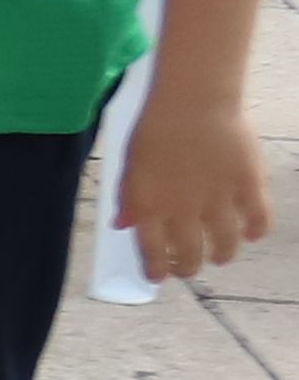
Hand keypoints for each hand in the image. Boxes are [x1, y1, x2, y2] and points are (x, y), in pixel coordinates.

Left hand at [122, 85, 273, 282]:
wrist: (192, 101)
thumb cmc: (155, 128)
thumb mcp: (130, 165)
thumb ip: (128, 198)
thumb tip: (122, 225)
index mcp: (149, 206)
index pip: (151, 251)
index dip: (156, 269)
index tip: (159, 277)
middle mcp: (183, 211)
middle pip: (189, 254)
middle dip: (188, 267)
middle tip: (190, 268)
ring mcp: (217, 201)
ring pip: (224, 244)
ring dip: (222, 255)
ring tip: (221, 256)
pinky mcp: (247, 186)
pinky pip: (257, 220)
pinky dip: (256, 231)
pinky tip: (252, 233)